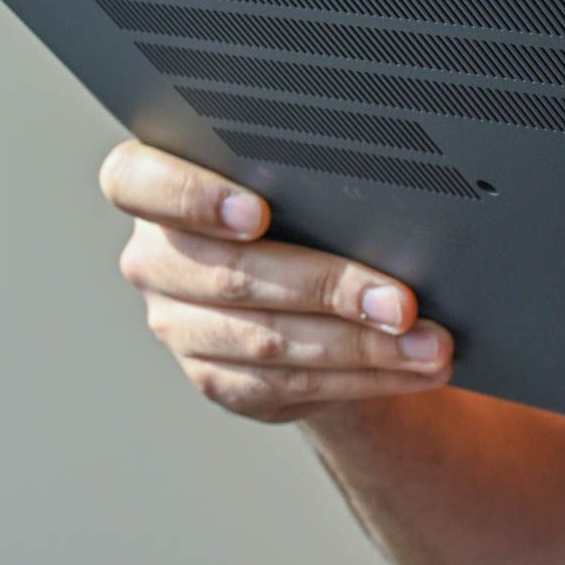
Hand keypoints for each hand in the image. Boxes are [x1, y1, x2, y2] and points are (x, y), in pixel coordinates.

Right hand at [100, 143, 452, 423]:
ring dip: (363, 347)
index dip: (192, 198)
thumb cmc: (309, 208)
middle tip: (400, 301)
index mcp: (157, 186)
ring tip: (428, 344)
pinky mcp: (219, 378)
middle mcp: (158, 258)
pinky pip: (292, 385)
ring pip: (269, 341)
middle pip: (231, 277)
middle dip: (329, 289)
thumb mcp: (305, 180)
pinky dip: (364, 378)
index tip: (260, 213)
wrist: (315, 285)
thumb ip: (314, 179)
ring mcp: (181, 325)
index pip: (136, 182)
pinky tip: (412, 367)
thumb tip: (389, 201)